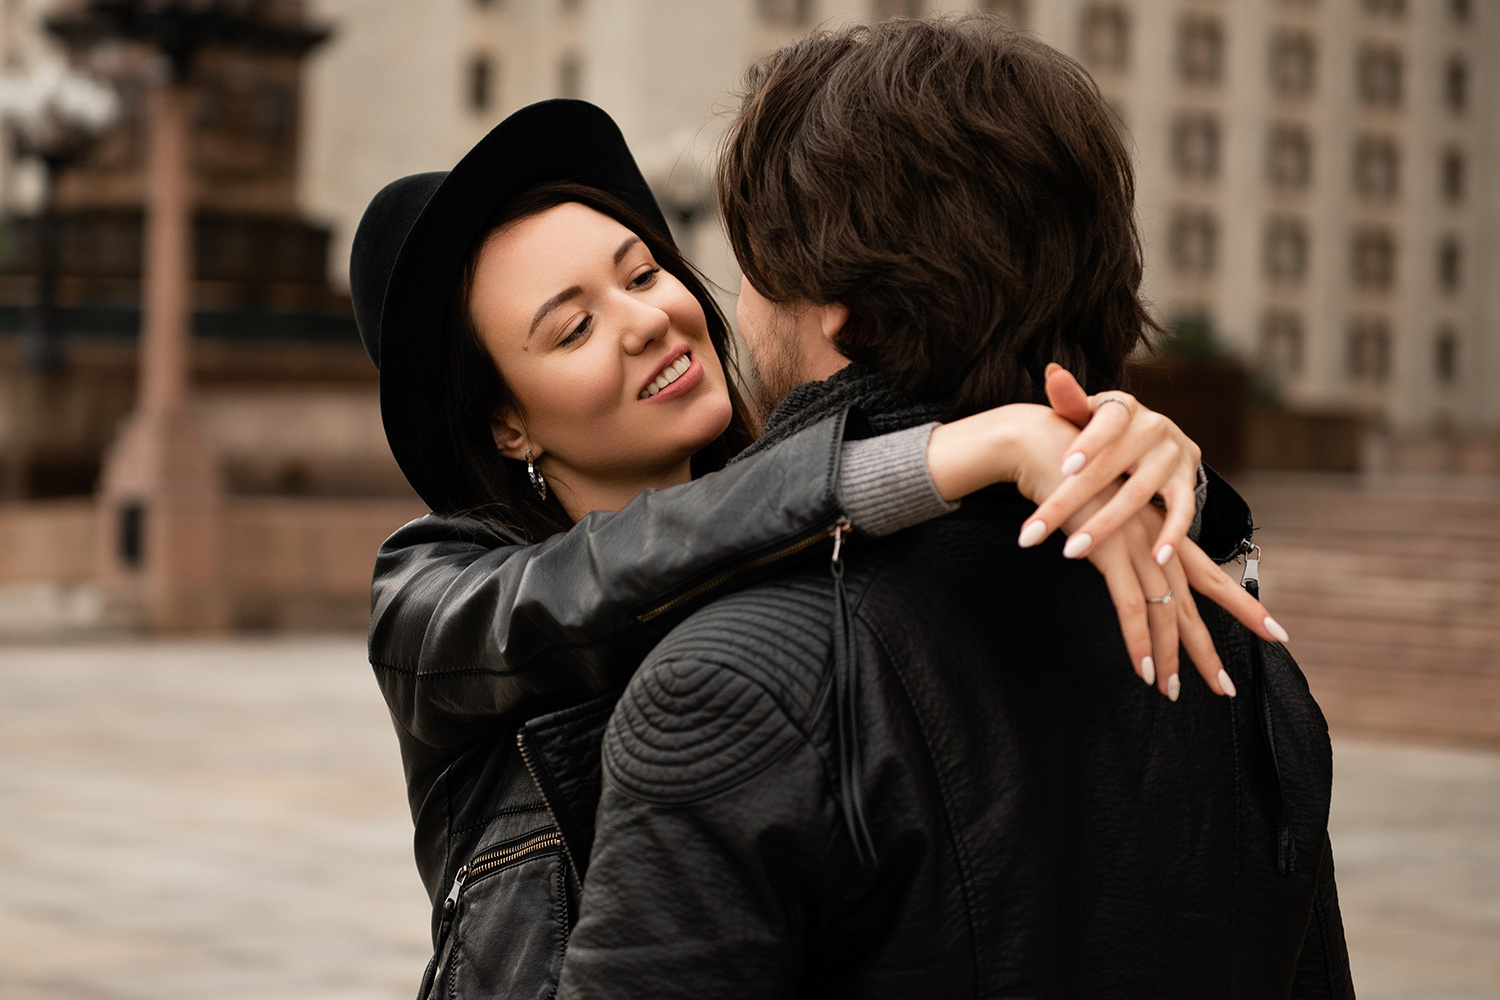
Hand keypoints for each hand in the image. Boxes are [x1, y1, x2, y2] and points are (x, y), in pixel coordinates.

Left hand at [1021, 364, 1200, 567]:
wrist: (1155, 439)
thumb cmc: (1108, 429)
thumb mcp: (1090, 412)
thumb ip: (1071, 401)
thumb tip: (1052, 372)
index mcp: (1123, 408)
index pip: (1106, 424)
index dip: (1088, 444)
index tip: (1064, 468)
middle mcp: (1152, 428)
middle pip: (1107, 470)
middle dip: (1067, 503)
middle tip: (1033, 532)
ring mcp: (1173, 456)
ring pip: (1137, 495)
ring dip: (1105, 526)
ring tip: (1072, 551)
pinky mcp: (1188, 482)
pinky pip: (1182, 511)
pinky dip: (1172, 535)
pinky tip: (1154, 559)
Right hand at [1077, 496, 1286, 697]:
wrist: (1049, 453)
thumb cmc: (1074, 481)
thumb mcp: (1110, 512)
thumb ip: (1127, 540)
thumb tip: (1130, 567)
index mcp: (1164, 534)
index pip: (1211, 577)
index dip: (1243, 606)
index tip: (1275, 633)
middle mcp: (1160, 542)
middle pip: (1194, 605)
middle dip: (1209, 650)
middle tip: (1227, 688)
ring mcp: (1138, 547)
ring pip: (1165, 614)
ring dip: (1169, 657)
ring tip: (1170, 692)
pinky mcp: (1110, 553)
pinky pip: (1131, 607)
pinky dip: (1138, 642)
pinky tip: (1144, 670)